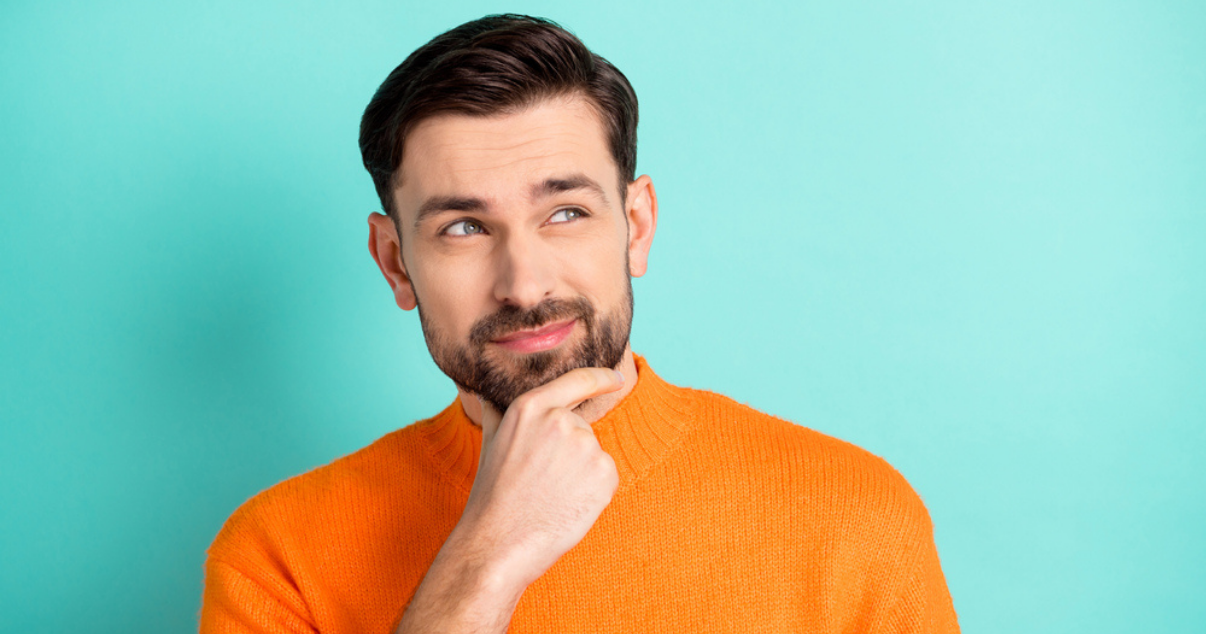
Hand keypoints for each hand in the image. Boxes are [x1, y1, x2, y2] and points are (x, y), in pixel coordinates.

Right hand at [456, 367, 624, 590]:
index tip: (616, 379)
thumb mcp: (491, 441)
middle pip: (583, 428)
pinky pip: (607, 478)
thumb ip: (497, 411)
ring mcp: (586, 446)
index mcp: (532, 406)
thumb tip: (482, 391)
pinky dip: (594, 493)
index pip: (578, 381)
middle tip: (542, 481)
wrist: (498, 542)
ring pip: (594, 455)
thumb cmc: (492, 495)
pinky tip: (568, 506)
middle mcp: (562, 420)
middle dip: (570, 452)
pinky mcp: (604, 474)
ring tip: (551, 494)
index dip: (602, 378)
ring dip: (581, 474)